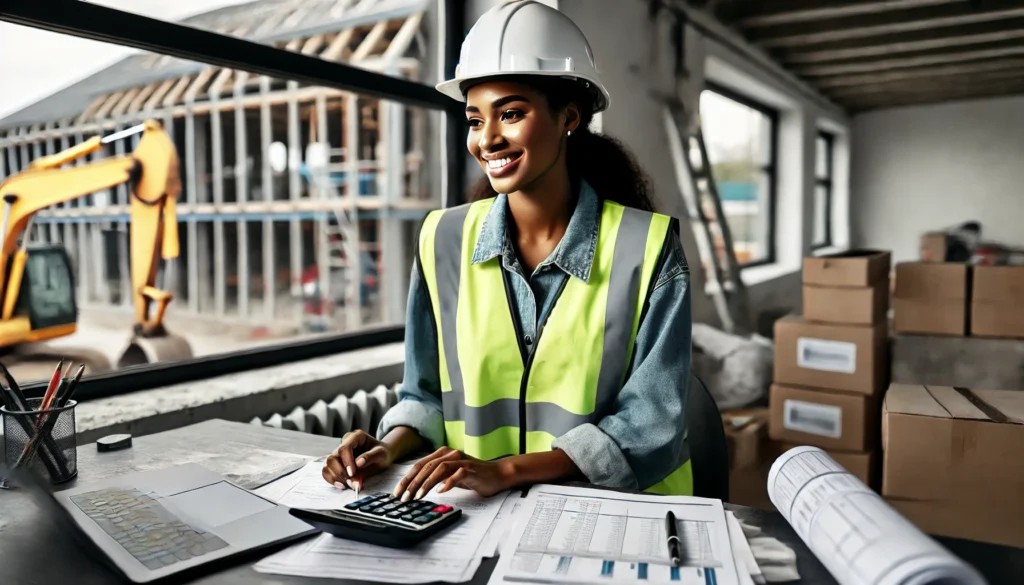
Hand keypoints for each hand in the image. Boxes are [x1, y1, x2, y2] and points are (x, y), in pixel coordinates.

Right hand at [322, 430, 393, 489]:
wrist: (381, 456)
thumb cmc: (382, 453)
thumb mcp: (381, 454)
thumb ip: (370, 457)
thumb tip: (358, 463)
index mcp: (356, 437)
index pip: (344, 448)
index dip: (346, 461)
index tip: (352, 474)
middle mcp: (344, 444)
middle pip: (332, 458)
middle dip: (340, 472)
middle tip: (352, 482)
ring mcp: (339, 454)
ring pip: (328, 465)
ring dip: (336, 477)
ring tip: (349, 484)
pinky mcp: (337, 464)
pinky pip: (328, 472)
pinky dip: (333, 480)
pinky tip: (342, 485)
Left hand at [393, 447, 510, 500]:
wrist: (497, 475)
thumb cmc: (472, 476)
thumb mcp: (450, 476)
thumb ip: (435, 478)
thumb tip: (415, 489)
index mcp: (443, 454)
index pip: (420, 465)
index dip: (407, 479)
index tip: (398, 493)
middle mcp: (450, 454)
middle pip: (427, 466)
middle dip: (413, 483)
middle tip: (405, 497)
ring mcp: (461, 460)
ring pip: (439, 468)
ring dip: (427, 482)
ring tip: (419, 496)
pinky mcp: (471, 468)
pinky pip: (457, 474)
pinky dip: (448, 482)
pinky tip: (440, 491)